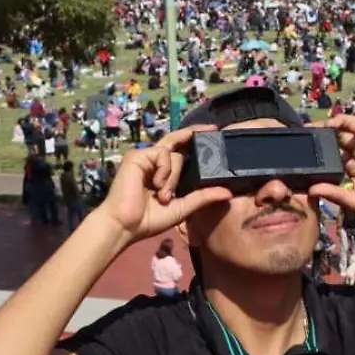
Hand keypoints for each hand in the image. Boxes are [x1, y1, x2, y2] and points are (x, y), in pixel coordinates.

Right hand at [94, 124, 230, 246]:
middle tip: (214, 129)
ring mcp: (146, 157)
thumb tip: (228, 192)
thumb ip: (203, 197)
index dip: (194, 140)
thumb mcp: (183, 207)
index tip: (214, 132)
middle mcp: (155, 162)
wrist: (126, 225)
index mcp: (164, 172)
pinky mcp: (138, 155)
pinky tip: (156, 186)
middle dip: (194, 133)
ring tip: (163, 195)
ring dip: (174, 175)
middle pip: (177, 140)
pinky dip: (165, 170)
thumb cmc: (149, 219)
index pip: (181, 151)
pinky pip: (162, 154)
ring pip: (173, 153)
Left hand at [307, 115, 354, 229]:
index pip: (332, 149)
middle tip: (312, 126)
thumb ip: (332, 193)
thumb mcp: (351, 200)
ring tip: (331, 123)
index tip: (306, 139)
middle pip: (341, 134)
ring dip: (343, 121)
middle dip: (327, 128)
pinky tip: (354, 127)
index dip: (321, 143)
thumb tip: (310, 190)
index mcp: (350, 166)